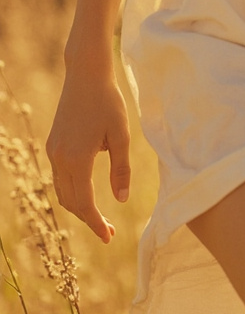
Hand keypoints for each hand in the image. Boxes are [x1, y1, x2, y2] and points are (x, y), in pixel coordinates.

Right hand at [46, 64, 130, 243]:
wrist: (86, 75)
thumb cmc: (109, 102)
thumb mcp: (122, 136)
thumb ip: (121, 170)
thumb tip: (122, 200)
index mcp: (78, 159)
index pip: (84, 204)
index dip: (96, 223)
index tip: (109, 238)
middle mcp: (60, 158)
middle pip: (70, 202)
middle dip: (88, 218)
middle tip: (108, 230)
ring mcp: (53, 151)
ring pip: (62, 191)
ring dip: (78, 205)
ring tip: (98, 215)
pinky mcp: (53, 144)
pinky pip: (60, 176)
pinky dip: (72, 189)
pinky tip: (88, 189)